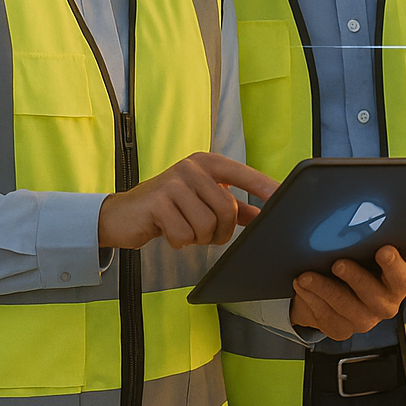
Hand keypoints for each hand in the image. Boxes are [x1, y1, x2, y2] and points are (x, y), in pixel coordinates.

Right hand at [98, 152, 278, 249]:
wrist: (121, 215)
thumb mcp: (202, 202)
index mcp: (207, 163)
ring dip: (199, 238)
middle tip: (207, 235)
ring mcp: (174, 182)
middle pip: (228, 209)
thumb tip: (262, 215)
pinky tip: (168, 232)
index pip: (244, 174)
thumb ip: (233, 208)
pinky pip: (184, 234)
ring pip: (207, 224)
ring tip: (185, 230)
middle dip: (221, 232)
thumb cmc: (168, 209)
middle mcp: (192, 167)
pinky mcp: (157, 202)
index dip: (265, 187)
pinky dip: (180, 242)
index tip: (284, 198)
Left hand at [290, 245, 405, 340]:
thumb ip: (371, 239)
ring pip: (345, 308)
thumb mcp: (367, 250)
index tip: (383, 250)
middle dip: (354, 278)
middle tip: (338, 264)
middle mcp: (385, 304)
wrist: (336, 288)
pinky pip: (327, 318)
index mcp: (397, 283)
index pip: (402, 276)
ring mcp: (364, 320)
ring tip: (307, 276)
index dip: (394, 265)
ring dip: (324, 290)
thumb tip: (367, 214)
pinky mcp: (342, 329)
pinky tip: (302, 287)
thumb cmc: (357, 262)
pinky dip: (312, 301)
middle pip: (373, 295)